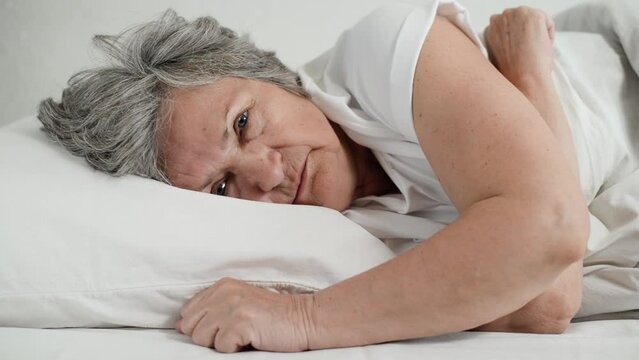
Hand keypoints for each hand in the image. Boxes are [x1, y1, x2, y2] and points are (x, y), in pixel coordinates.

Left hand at [176, 277, 313, 352]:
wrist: (304, 319)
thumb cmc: (272, 316)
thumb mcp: (238, 304)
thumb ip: (210, 310)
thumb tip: (179, 325)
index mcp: (222, 286)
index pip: (188, 311)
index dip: (202, 326)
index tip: (223, 327)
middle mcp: (224, 292)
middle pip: (191, 327)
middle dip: (209, 336)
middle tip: (235, 332)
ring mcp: (232, 307)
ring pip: (202, 339)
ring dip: (222, 343)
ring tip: (244, 334)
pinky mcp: (240, 322)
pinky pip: (221, 348)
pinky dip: (236, 349)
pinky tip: (252, 339)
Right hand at [484, 7, 555, 86]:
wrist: (523, 81)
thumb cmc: (512, 76)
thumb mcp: (498, 58)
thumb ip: (500, 44)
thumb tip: (510, 41)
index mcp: (489, 30)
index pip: (509, 28)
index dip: (516, 42)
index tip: (518, 54)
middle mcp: (498, 19)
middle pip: (521, 21)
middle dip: (525, 35)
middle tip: (526, 55)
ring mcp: (515, 14)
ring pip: (534, 21)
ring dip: (536, 35)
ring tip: (531, 53)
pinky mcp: (532, 15)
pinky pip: (547, 22)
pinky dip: (548, 36)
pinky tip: (539, 48)